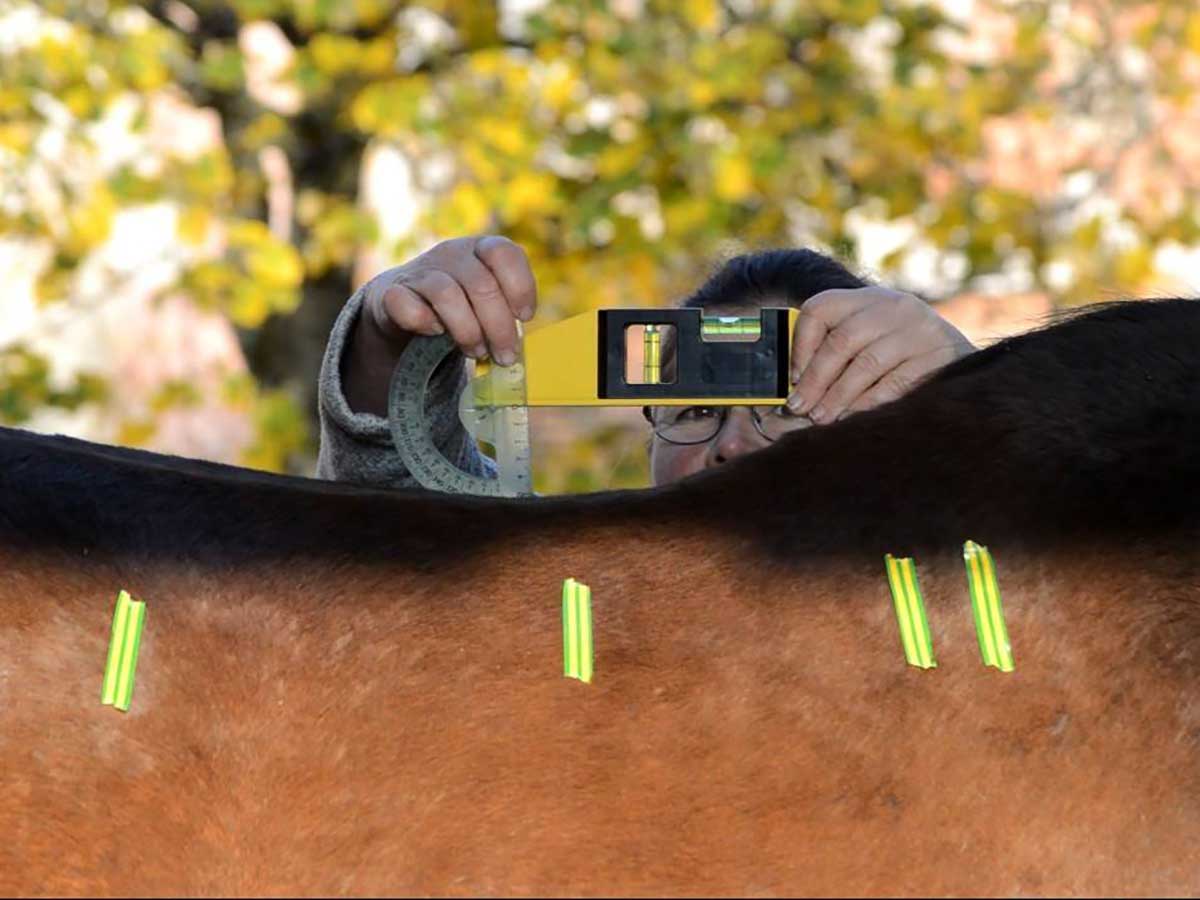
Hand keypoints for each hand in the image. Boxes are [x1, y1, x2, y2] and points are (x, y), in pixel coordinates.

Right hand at [362, 235, 536, 366]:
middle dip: (499, 327)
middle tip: (504, 356)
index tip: (524, 317)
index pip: (503, 252)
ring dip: (468, 331)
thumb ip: (506, 311)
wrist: (406, 307)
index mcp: (480, 249)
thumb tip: (516, 346)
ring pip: (447, 295)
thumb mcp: (488, 301)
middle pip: (481, 285)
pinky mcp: (391, 293)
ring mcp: (420, 271)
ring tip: (476, 352)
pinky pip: (407, 306)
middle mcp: (451, 254)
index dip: (520, 286)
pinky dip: (424, 323)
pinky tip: (435, 333)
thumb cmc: (462, 307)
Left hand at [786, 287, 973, 423]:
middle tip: (799, 407)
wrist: (970, 367)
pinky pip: (894, 384)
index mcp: (868, 299)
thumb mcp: (870, 342)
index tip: (792, 376)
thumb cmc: (904, 360)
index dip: (800, 344)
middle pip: (842, 340)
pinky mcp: (937, 355)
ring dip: (838, 397)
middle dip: (815, 379)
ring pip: (866, 364)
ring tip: (822, 418)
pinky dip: (868, 404)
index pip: (821, 307)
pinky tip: (852, 419)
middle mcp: (894, 307)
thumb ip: (836, 355)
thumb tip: (793, 387)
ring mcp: (918, 329)